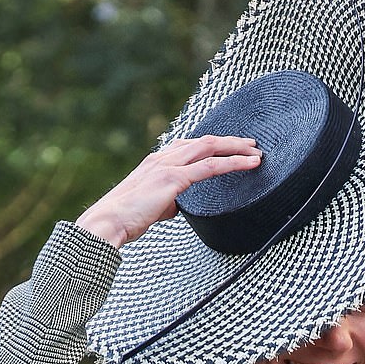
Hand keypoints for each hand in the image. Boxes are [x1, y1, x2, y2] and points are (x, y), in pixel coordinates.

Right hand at [75, 135, 261, 247]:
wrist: (107, 222)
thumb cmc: (125, 219)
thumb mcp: (151, 206)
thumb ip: (167, 200)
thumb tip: (177, 204)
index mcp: (156, 161)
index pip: (190, 145)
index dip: (213, 144)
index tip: (231, 147)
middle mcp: (162, 157)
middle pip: (204, 141)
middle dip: (231, 141)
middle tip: (252, 145)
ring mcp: (168, 165)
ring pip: (210, 147)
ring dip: (236, 148)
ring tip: (256, 152)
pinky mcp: (173, 179)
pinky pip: (211, 167)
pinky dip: (234, 163)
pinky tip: (250, 164)